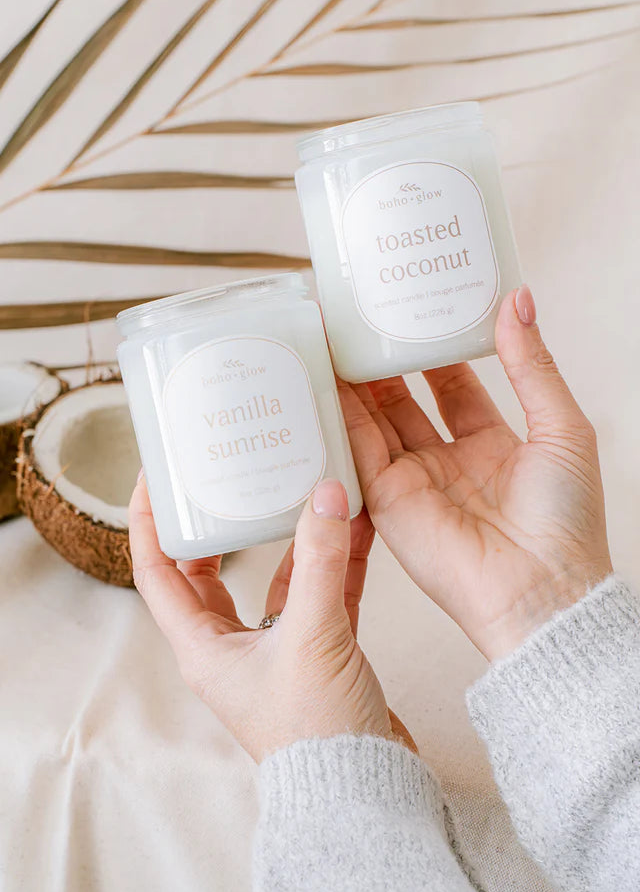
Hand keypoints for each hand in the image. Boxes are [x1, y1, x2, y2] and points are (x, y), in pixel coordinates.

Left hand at [129, 477, 412, 761]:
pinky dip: (334, 563)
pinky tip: (353, 526)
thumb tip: (325, 493)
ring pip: (275, 579)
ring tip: (306, 488)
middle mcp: (230, 647)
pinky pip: (320, 596)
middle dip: (223, 523)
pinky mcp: (317, 655)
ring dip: (293, 537)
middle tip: (230, 478)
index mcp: (202, 646)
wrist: (363, 790)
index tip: (155, 478)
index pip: (158, 572)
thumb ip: (320, 561)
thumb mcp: (313, 636)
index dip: (149, 523)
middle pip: (212, 571)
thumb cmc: (316, 732)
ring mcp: (274, 651)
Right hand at [339, 287, 611, 661]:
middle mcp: (447, 462)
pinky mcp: (386, 502)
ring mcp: (413, 482)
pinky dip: (339, 416)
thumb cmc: (565, 521)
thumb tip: (517, 301)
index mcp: (492, 445)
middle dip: (382, 360)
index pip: (453, 384)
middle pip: (404, 399)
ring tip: (332, 336)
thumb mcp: (561, 427)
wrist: (541, 590)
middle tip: (362, 318)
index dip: (434, 348)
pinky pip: (357, 451)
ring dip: (353, 382)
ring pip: (374, 421)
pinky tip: (325, 381)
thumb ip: (532, 365)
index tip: (417, 309)